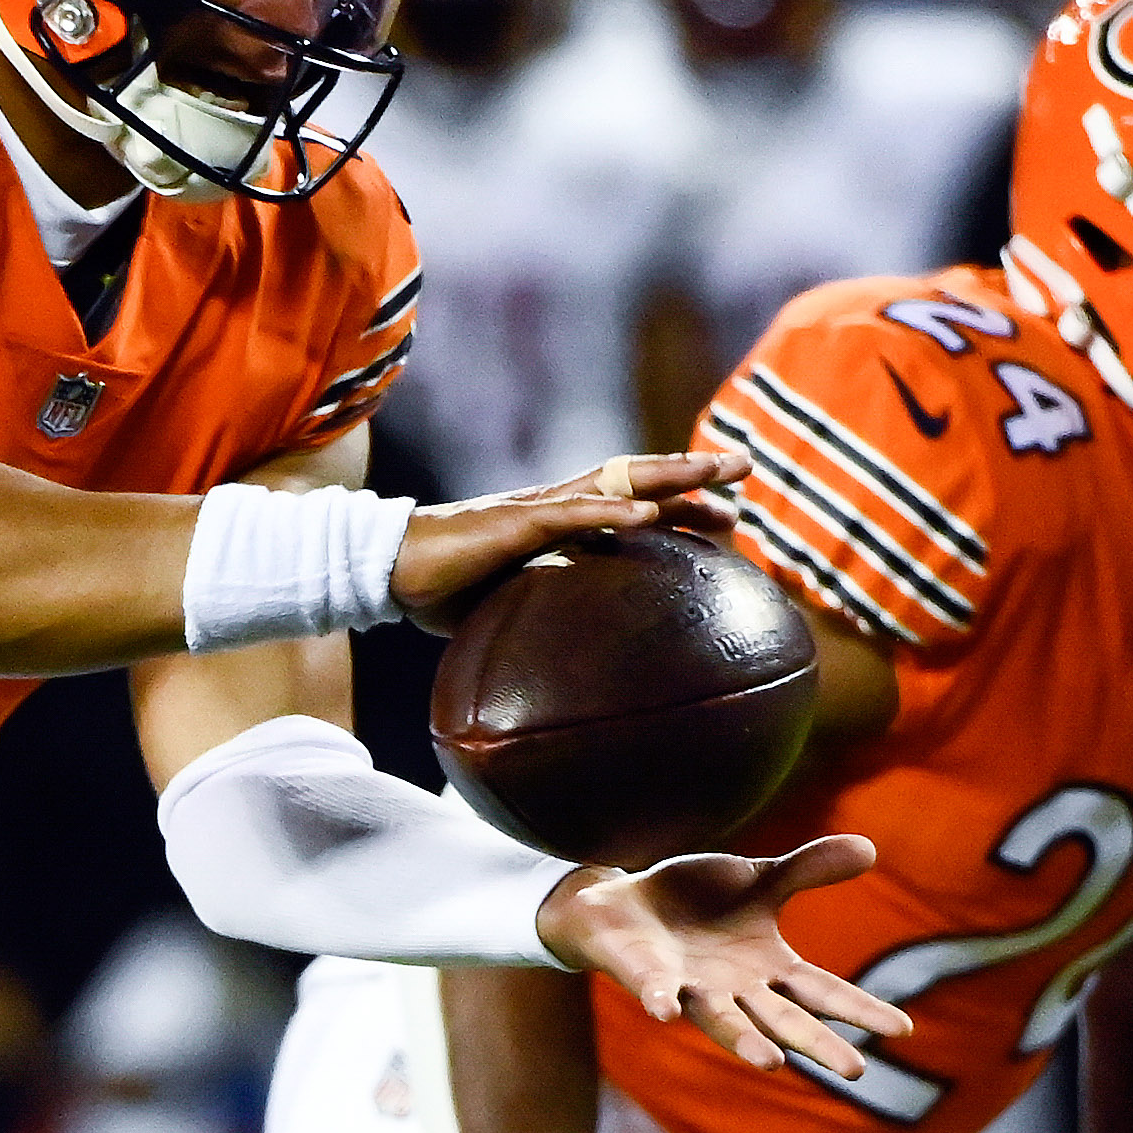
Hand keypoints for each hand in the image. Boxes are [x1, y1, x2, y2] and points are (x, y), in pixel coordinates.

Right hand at [391, 451, 749, 634]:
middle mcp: (557, 505)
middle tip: (745, 467)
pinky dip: (613, 512)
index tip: (729, 512)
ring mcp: (538, 510)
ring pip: (616, 482)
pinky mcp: (513, 524)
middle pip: (638, 478)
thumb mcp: (515, 605)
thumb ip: (551, 615)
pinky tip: (650, 512)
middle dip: (692, 471)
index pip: (632, 502)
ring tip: (714, 473)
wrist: (388, 571)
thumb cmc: (446, 589)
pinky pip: (571, 513)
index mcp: (559, 522)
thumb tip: (582, 665)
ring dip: (668, 476)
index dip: (681, 501)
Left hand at [536, 834, 911, 1078]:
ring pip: (723, 1022)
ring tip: (772, 1063)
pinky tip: (667, 1012)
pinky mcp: (649, 979)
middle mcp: (735, 989)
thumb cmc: (697, 900)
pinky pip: (657, 993)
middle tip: (856, 1072)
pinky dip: (661, 1002)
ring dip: (745, 1042)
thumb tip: (871, 848)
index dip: (860, 1009)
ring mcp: (692, 988)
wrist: (625, 903)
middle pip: (784, 1021)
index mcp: (768, 967)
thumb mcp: (758, 878)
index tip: (903, 1030)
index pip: (822, 992)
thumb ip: (808, 869)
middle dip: (817, 1045)